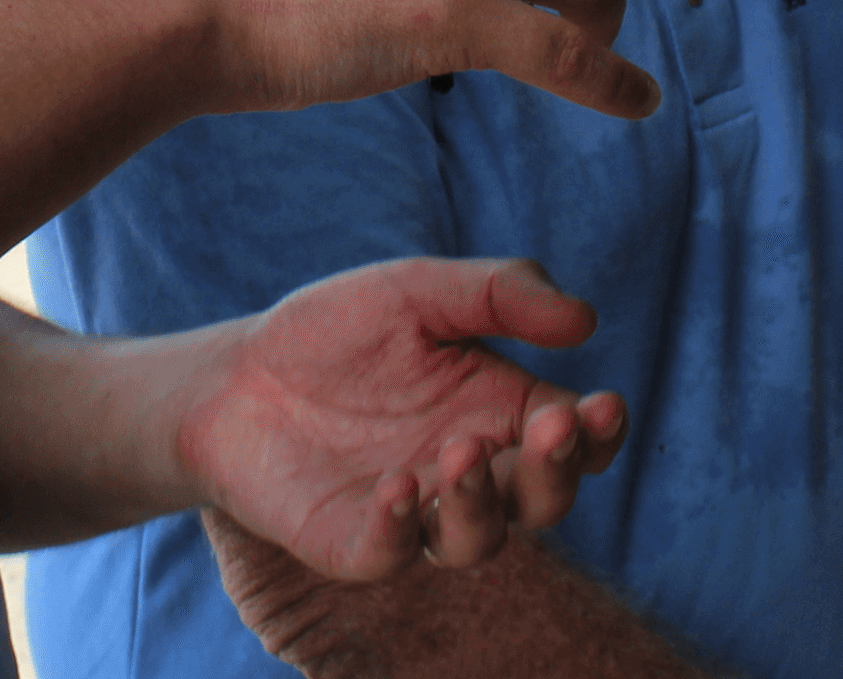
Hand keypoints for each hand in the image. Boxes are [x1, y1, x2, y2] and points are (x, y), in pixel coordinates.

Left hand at [177, 256, 626, 581]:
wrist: (238, 373)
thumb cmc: (339, 330)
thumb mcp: (418, 289)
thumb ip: (499, 294)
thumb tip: (586, 320)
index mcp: (498, 411)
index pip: (573, 438)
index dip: (598, 432)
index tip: (604, 404)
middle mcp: (470, 472)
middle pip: (540, 498)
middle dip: (555, 472)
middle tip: (550, 430)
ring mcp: (416, 516)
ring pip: (476, 540)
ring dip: (480, 503)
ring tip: (459, 450)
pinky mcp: (354, 543)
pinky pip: (390, 554)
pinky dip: (400, 528)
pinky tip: (397, 486)